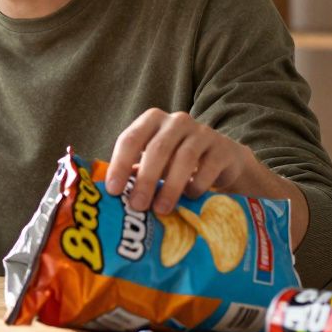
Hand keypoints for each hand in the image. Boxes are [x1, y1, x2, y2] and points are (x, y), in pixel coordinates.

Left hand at [104, 109, 308, 246]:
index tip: (113, 191)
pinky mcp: (222, 148)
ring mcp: (202, 132)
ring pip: (184, 158)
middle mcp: (176, 121)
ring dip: (170, 186)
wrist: (223, 159)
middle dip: (145, 180)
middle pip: (157, 149)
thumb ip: (134, 173)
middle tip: (137, 206)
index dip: (119, 164)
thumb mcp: (154, 163)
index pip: (130, 139)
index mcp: (151, 121)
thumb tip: (108, 198)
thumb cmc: (177, 162)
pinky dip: (197, 185)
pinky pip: (208, 167)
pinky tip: (189, 198)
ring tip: (161, 210)